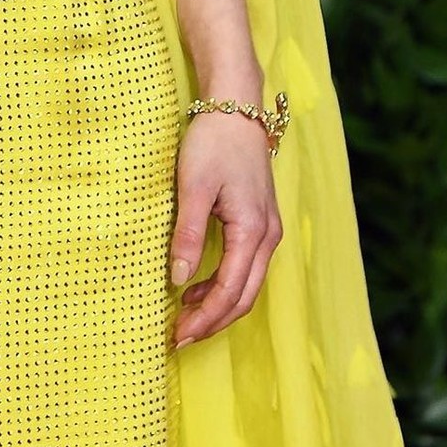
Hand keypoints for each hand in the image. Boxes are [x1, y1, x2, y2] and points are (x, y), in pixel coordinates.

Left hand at [168, 109, 282, 347]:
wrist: (236, 108)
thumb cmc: (213, 143)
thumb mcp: (194, 187)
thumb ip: (188, 234)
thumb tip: (180, 279)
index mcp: (253, 232)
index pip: (231, 291)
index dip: (206, 319)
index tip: (178, 335)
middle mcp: (268, 237)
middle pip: (244, 297)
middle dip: (213, 322)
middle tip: (179, 337)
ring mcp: (268, 231)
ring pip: (248, 285)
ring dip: (219, 306)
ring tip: (184, 318)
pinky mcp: (260, 223)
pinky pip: (247, 268)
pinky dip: (225, 285)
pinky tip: (198, 287)